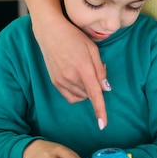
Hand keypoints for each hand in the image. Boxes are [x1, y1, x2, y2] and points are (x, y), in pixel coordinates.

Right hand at [16, 0, 109, 125]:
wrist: (50, 32)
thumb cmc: (74, 37)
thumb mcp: (93, 49)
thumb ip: (100, 70)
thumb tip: (106, 89)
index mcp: (83, 68)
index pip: (95, 94)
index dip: (100, 110)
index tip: (103, 125)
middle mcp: (71, 77)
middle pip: (89, 94)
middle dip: (96, 87)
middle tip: (94, 69)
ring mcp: (61, 81)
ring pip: (80, 96)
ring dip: (86, 90)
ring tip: (84, 71)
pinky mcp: (55, 82)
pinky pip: (70, 96)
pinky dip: (77, 93)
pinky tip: (77, 80)